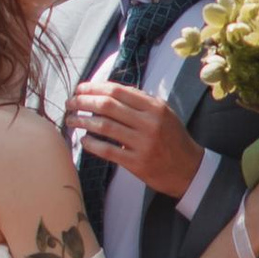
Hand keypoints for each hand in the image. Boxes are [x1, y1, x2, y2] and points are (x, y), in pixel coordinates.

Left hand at [65, 81, 201, 200]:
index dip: (94, 88)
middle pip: (107, 105)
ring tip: (71, 120)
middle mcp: (149, 122)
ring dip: (82, 121)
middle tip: (70, 102)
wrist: (188, 169)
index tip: (80, 88)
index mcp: (154, 107)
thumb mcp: (163, 113)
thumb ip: (139, 101)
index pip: (118, 91)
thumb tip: (107, 90)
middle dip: (83, 101)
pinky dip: (92, 144)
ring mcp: (143, 143)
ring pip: (104, 126)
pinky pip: (108, 150)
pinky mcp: (137, 163)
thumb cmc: (172, 138)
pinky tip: (83, 140)